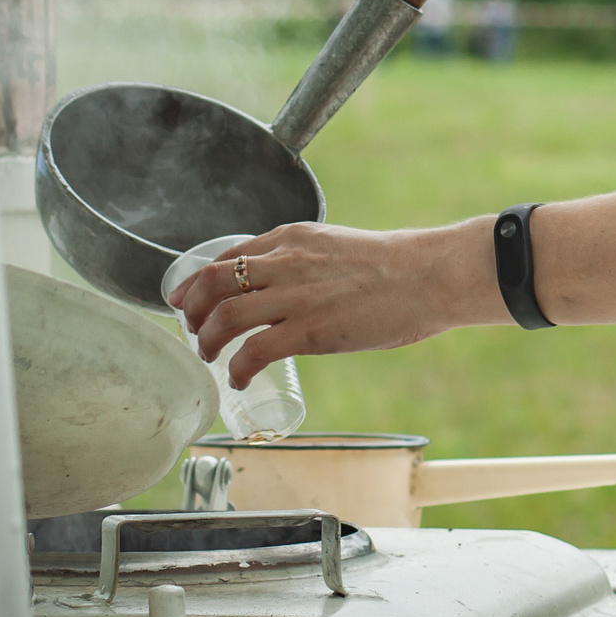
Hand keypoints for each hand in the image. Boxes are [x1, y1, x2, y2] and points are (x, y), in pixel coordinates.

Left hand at [168, 219, 505, 386]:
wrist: (429, 275)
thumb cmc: (396, 267)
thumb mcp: (338, 248)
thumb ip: (309, 263)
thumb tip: (293, 292)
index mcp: (292, 236)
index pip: (227, 255)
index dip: (198, 281)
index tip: (186, 299)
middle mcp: (285, 260)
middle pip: (213, 282)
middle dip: (192, 310)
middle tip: (191, 331)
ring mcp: (295, 295)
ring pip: (224, 316)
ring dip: (206, 341)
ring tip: (210, 357)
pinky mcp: (308, 330)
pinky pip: (253, 351)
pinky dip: (237, 369)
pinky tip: (240, 380)